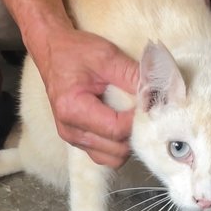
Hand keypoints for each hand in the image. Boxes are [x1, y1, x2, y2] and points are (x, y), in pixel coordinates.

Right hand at [29, 20, 138, 167]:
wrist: (52, 51)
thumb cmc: (75, 51)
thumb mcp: (106, 56)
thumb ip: (132, 76)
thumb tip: (157, 94)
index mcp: (73, 109)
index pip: (116, 129)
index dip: (138, 120)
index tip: (151, 105)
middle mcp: (70, 130)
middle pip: (116, 150)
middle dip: (135, 133)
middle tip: (145, 112)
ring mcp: (73, 138)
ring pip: (112, 158)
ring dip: (127, 143)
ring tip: (133, 119)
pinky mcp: (78, 140)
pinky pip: (105, 154)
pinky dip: (118, 145)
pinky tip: (123, 124)